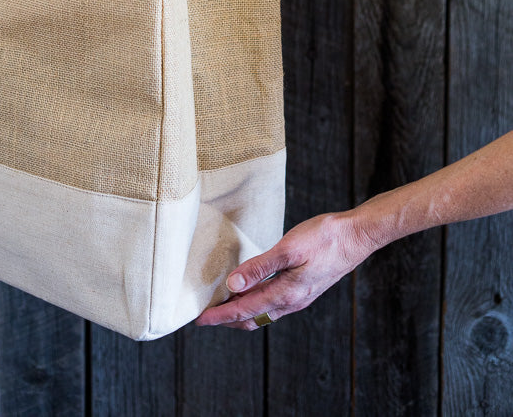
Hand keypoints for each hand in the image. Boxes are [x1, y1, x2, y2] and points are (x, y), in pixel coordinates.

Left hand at [195, 210, 374, 330]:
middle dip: (227, 320)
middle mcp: (291, 301)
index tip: (198, 320)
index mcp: (285, 293)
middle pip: (252, 318)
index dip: (219, 316)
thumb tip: (232, 286)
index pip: (244, 310)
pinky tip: (252, 291)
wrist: (357, 236)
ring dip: (241, 313)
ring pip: (263, 312)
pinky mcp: (305, 288)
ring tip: (222, 305)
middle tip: (205, 316)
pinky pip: (274, 303)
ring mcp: (300, 296)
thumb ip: (259, 267)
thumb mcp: (288, 248)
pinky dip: (256, 303)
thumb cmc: (325, 238)